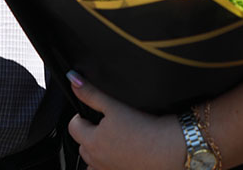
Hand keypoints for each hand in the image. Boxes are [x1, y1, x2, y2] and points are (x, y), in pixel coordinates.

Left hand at [66, 72, 184, 169]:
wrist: (169, 147)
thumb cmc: (144, 127)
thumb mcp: (115, 105)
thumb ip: (92, 94)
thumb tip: (74, 81)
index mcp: (92, 142)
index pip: (74, 127)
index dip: (81, 116)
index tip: (92, 113)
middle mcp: (97, 160)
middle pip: (82, 145)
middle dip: (89, 134)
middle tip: (106, 124)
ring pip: (93, 161)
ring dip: (97, 151)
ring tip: (114, 140)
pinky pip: (106, 169)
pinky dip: (108, 163)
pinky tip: (122, 153)